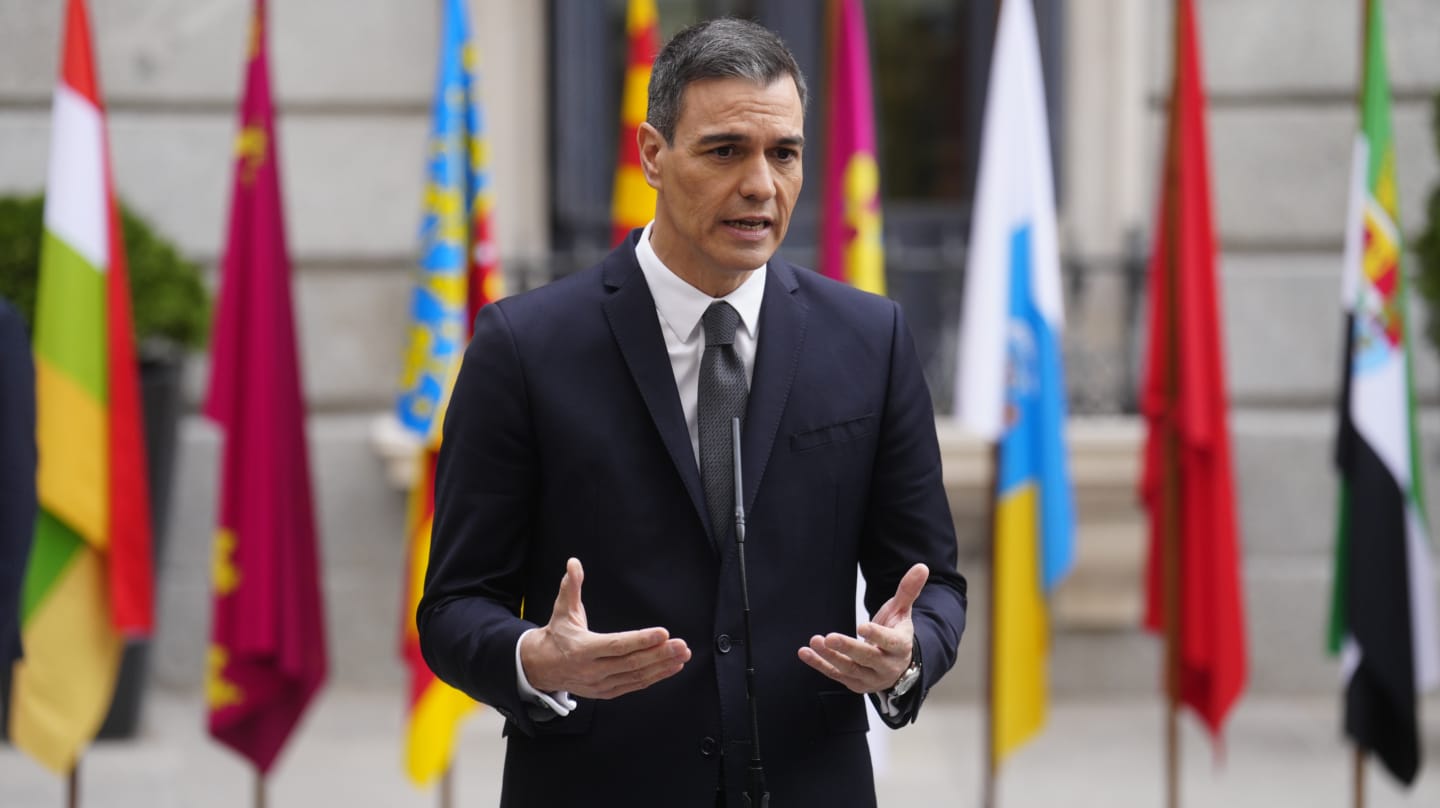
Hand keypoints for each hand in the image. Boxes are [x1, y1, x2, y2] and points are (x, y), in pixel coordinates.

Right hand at [520, 558, 690, 698]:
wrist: (542, 667)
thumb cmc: (558, 634)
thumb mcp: (562, 610)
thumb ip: (571, 586)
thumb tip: (574, 562)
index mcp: (582, 649)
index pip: (616, 645)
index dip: (641, 640)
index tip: (663, 633)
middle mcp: (592, 669)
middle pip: (631, 663)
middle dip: (659, 654)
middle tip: (681, 645)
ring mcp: (601, 684)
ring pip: (636, 676)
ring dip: (662, 666)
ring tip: (682, 655)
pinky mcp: (607, 691)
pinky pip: (635, 685)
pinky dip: (655, 677)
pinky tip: (672, 667)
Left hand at [797, 563, 927, 693]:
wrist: (897, 666)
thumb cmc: (896, 633)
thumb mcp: (902, 612)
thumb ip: (908, 590)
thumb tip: (921, 567)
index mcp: (900, 646)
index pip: (890, 642)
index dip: (877, 635)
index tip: (862, 626)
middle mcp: (887, 666)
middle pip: (868, 658)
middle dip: (849, 648)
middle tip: (830, 637)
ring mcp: (870, 677)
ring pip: (850, 669)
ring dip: (831, 657)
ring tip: (815, 641)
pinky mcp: (855, 683)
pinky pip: (835, 675)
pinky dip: (819, 665)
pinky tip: (805, 653)